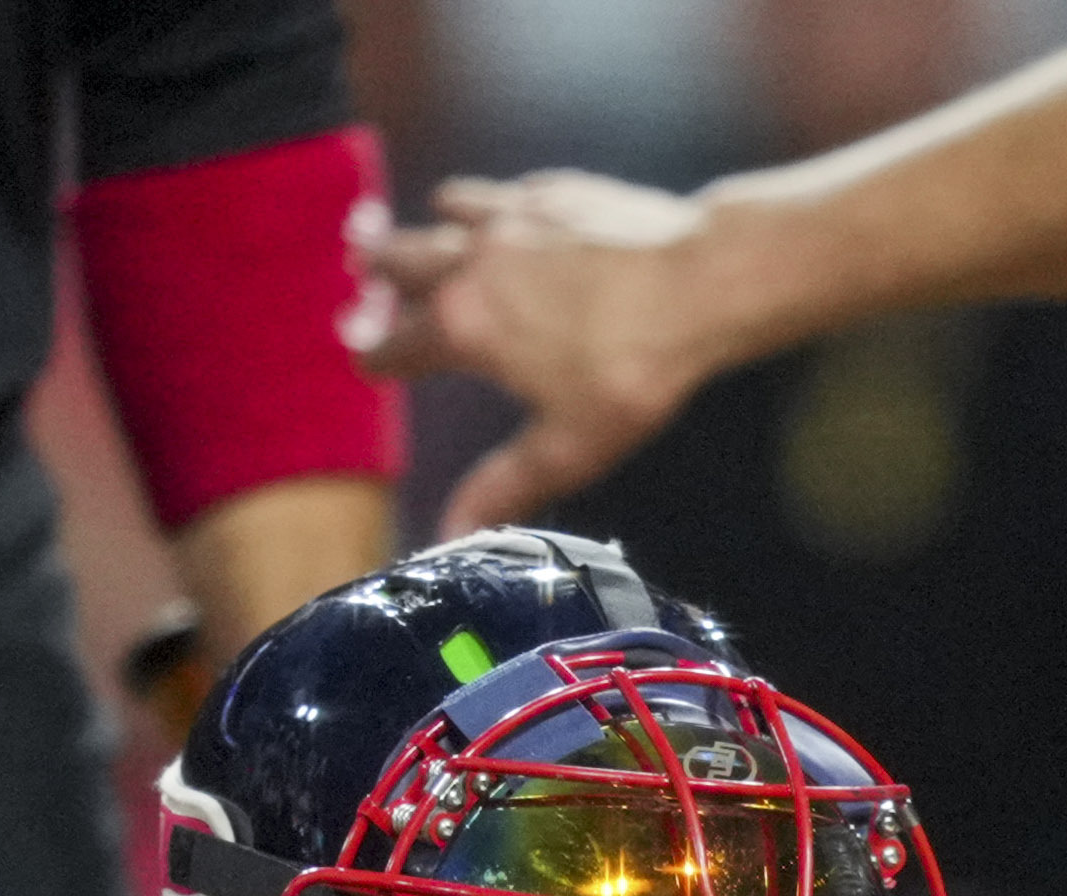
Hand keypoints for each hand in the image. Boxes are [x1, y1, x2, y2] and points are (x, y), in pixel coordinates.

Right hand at [353, 174, 734, 531]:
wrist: (703, 281)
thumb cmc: (633, 370)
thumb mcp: (567, 447)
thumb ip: (502, 488)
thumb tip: (449, 533)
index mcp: (463, 326)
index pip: (395, 345)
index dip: (377, 360)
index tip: (368, 366)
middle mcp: (472, 261)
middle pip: (399, 260)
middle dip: (378, 274)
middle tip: (363, 274)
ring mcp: (512, 217)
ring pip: (444, 211)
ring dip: (427, 228)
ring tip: (424, 235)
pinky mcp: (554, 191)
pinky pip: (501, 193)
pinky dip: (487, 206)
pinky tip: (503, 217)